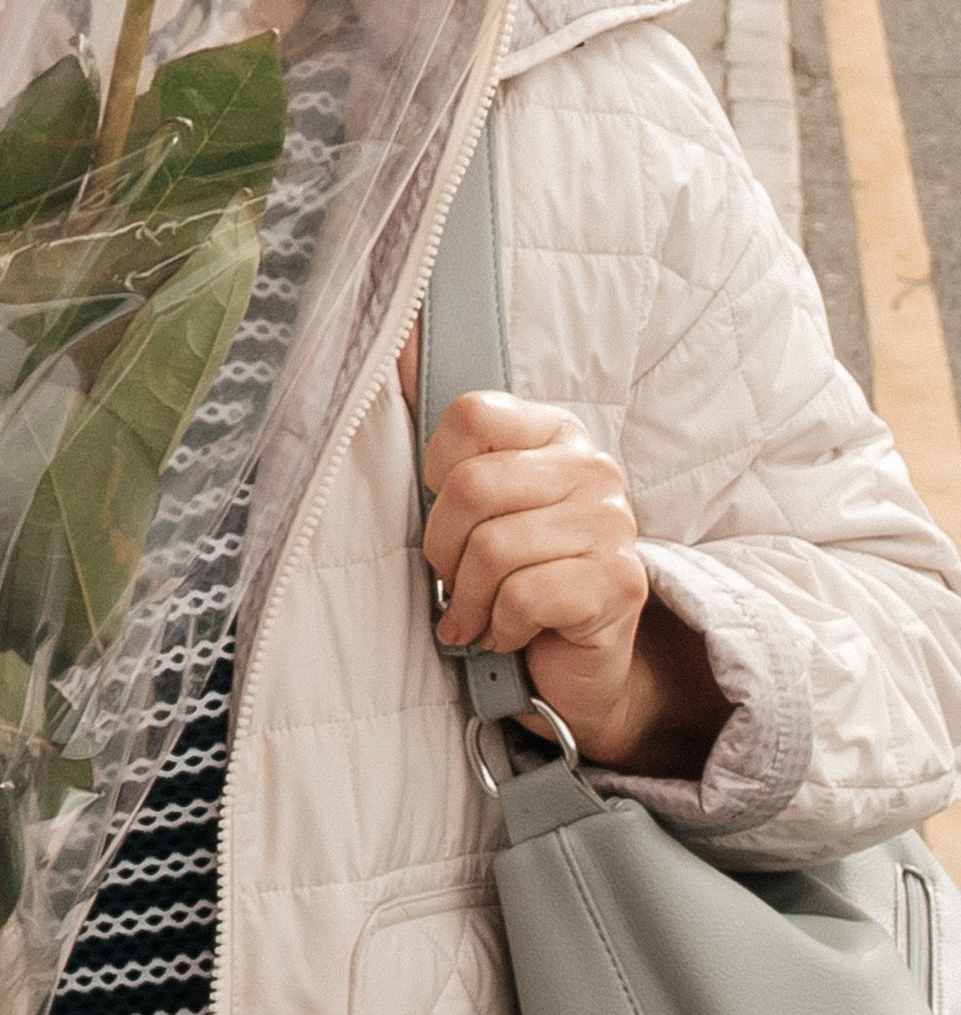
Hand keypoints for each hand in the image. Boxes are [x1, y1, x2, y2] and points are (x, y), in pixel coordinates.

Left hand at [421, 387, 724, 775]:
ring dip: (469, 598)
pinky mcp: (619, 584)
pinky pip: (524, 597)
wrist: (576, 664)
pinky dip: (500, 627)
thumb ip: (447, 445)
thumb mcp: (477, 507)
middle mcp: (592, 468)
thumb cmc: (515, 578)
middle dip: (445, 549)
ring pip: (493, 549)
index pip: (470, 414)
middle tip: (454, 580)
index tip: (447, 511)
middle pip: (472, 487)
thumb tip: (394, 350)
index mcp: (555, 432)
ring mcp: (612, 524)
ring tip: (478, 613)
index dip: (437, 471)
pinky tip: (508, 633)